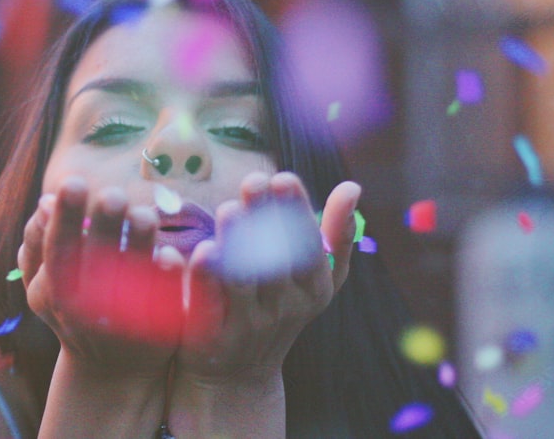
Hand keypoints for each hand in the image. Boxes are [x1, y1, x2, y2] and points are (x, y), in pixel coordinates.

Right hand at [17, 176, 183, 377]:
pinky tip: (170, 255)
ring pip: (127, 280)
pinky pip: (159, 305)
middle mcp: (81, 308)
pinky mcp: (151, 331)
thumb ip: (39, 243)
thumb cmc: (74, 308)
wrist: (108, 370)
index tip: (74, 182)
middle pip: (93, 260)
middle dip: (101, 225)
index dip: (63, 218)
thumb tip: (45, 202)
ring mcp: (117, 321)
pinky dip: (163, 280)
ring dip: (136, 247)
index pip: (54, 247)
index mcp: (52, 290)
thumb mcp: (44, 283)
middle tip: (114, 194)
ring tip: (145, 214)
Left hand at [177, 171, 360, 382]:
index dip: (297, 210)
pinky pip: (209, 303)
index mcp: (313, 286)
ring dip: (237, 242)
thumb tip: (352, 186)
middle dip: (266, 219)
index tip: (284, 178)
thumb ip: (335, 235)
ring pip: (243, 279)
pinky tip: (201, 251)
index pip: (309, 244)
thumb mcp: (316, 279)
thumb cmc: (280, 309)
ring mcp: (249, 323)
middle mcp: (284, 306)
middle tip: (254, 182)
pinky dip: (204, 277)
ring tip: (230, 209)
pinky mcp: (212, 335)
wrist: (239, 377)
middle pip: (277, 259)